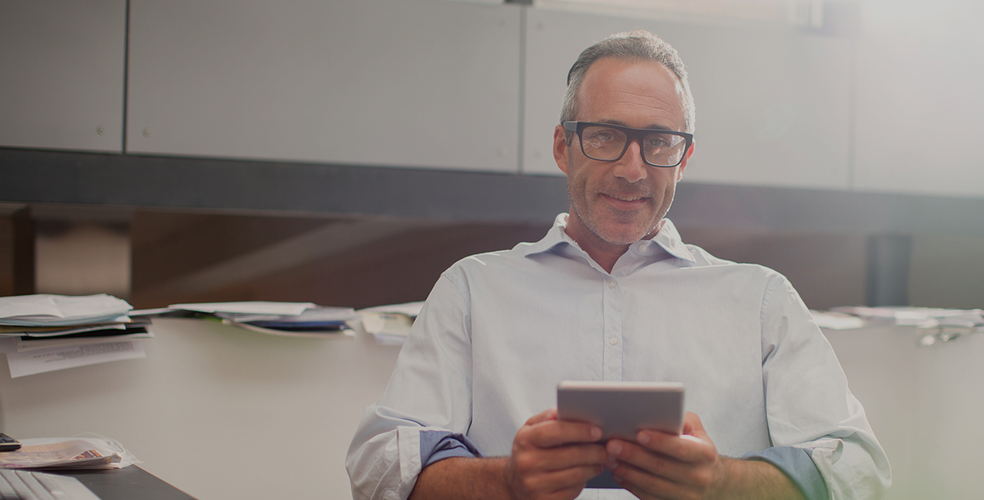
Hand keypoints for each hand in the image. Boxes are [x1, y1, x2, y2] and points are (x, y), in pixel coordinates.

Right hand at [504, 408, 608, 499]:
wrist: (514, 482)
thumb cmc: (528, 451)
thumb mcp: (531, 429)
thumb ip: (548, 417)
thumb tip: (565, 410)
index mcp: (525, 440)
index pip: (556, 431)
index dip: (579, 430)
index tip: (597, 430)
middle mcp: (528, 463)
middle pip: (571, 455)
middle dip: (595, 450)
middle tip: (608, 447)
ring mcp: (535, 484)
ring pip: (576, 474)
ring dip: (595, 466)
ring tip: (604, 458)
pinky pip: (573, 489)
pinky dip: (586, 480)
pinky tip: (591, 471)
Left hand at [606, 412, 723, 499]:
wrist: (713, 482)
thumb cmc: (697, 449)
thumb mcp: (696, 430)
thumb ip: (680, 418)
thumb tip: (657, 412)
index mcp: (704, 454)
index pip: (680, 448)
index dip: (659, 441)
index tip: (638, 433)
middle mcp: (698, 477)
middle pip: (661, 467)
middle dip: (634, 455)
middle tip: (612, 444)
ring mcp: (687, 495)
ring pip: (652, 485)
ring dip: (628, 471)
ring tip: (610, 458)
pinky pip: (648, 497)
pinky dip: (630, 485)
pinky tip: (619, 473)